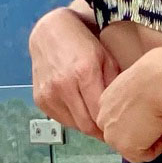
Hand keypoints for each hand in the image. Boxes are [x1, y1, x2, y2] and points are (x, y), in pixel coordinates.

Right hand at [30, 7, 119, 139]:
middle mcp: (63, 85)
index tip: (120, 127)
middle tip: (111, 130)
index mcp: (84, 73)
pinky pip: (61, 119)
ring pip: (74, 125)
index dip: (111, 125)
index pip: (101, 114)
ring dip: (86, 125)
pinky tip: (80, 109)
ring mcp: (48, 93)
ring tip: (96, 118)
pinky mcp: (40, 99)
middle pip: (87, 125)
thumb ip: (113, 85)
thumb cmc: (81, 42)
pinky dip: (72, 119)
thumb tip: (121, 111)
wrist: (49, 31)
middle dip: (100, 131)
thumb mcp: (105, 58)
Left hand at [96, 57, 161, 162]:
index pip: (122, 120)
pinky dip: (161, 144)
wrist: (158, 80)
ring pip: (137, 146)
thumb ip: (137, 101)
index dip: (144, 119)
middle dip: (148, 131)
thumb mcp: (140, 86)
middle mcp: (104, 118)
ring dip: (155, 137)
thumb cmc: (155, 76)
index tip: (159, 109)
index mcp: (106, 100)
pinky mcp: (125, 147)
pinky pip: (147, 155)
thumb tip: (148, 114)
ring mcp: (112, 135)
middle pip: (128, 135)